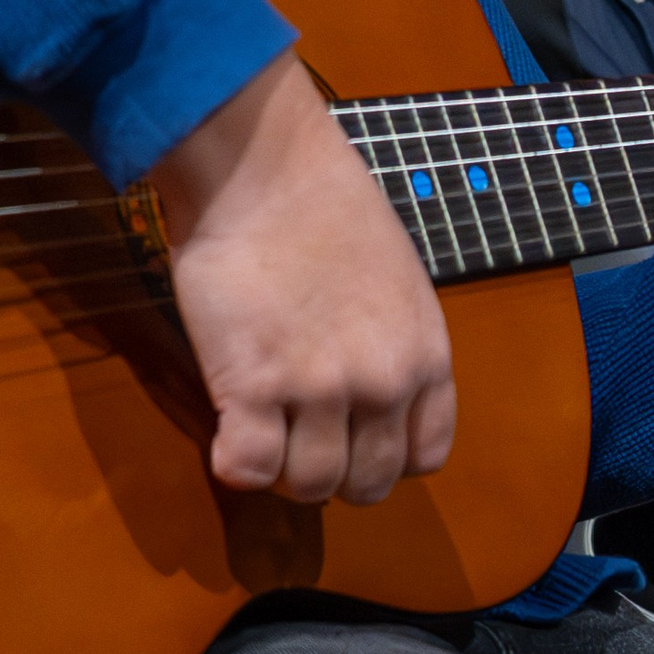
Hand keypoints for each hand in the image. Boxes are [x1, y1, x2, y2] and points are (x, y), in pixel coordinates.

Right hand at [152, 49, 455, 504]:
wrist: (264, 167)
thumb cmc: (325, 205)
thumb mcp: (395, 279)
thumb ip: (390, 341)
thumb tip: (364, 390)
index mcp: (426, 355)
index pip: (425, 457)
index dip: (382, 454)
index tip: (350, 433)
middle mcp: (384, 382)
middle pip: (366, 484)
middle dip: (329, 468)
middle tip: (294, 431)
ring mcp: (321, 389)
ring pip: (308, 486)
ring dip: (280, 468)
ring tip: (257, 426)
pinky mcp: (255, 387)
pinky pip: (249, 470)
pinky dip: (234, 463)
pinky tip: (226, 428)